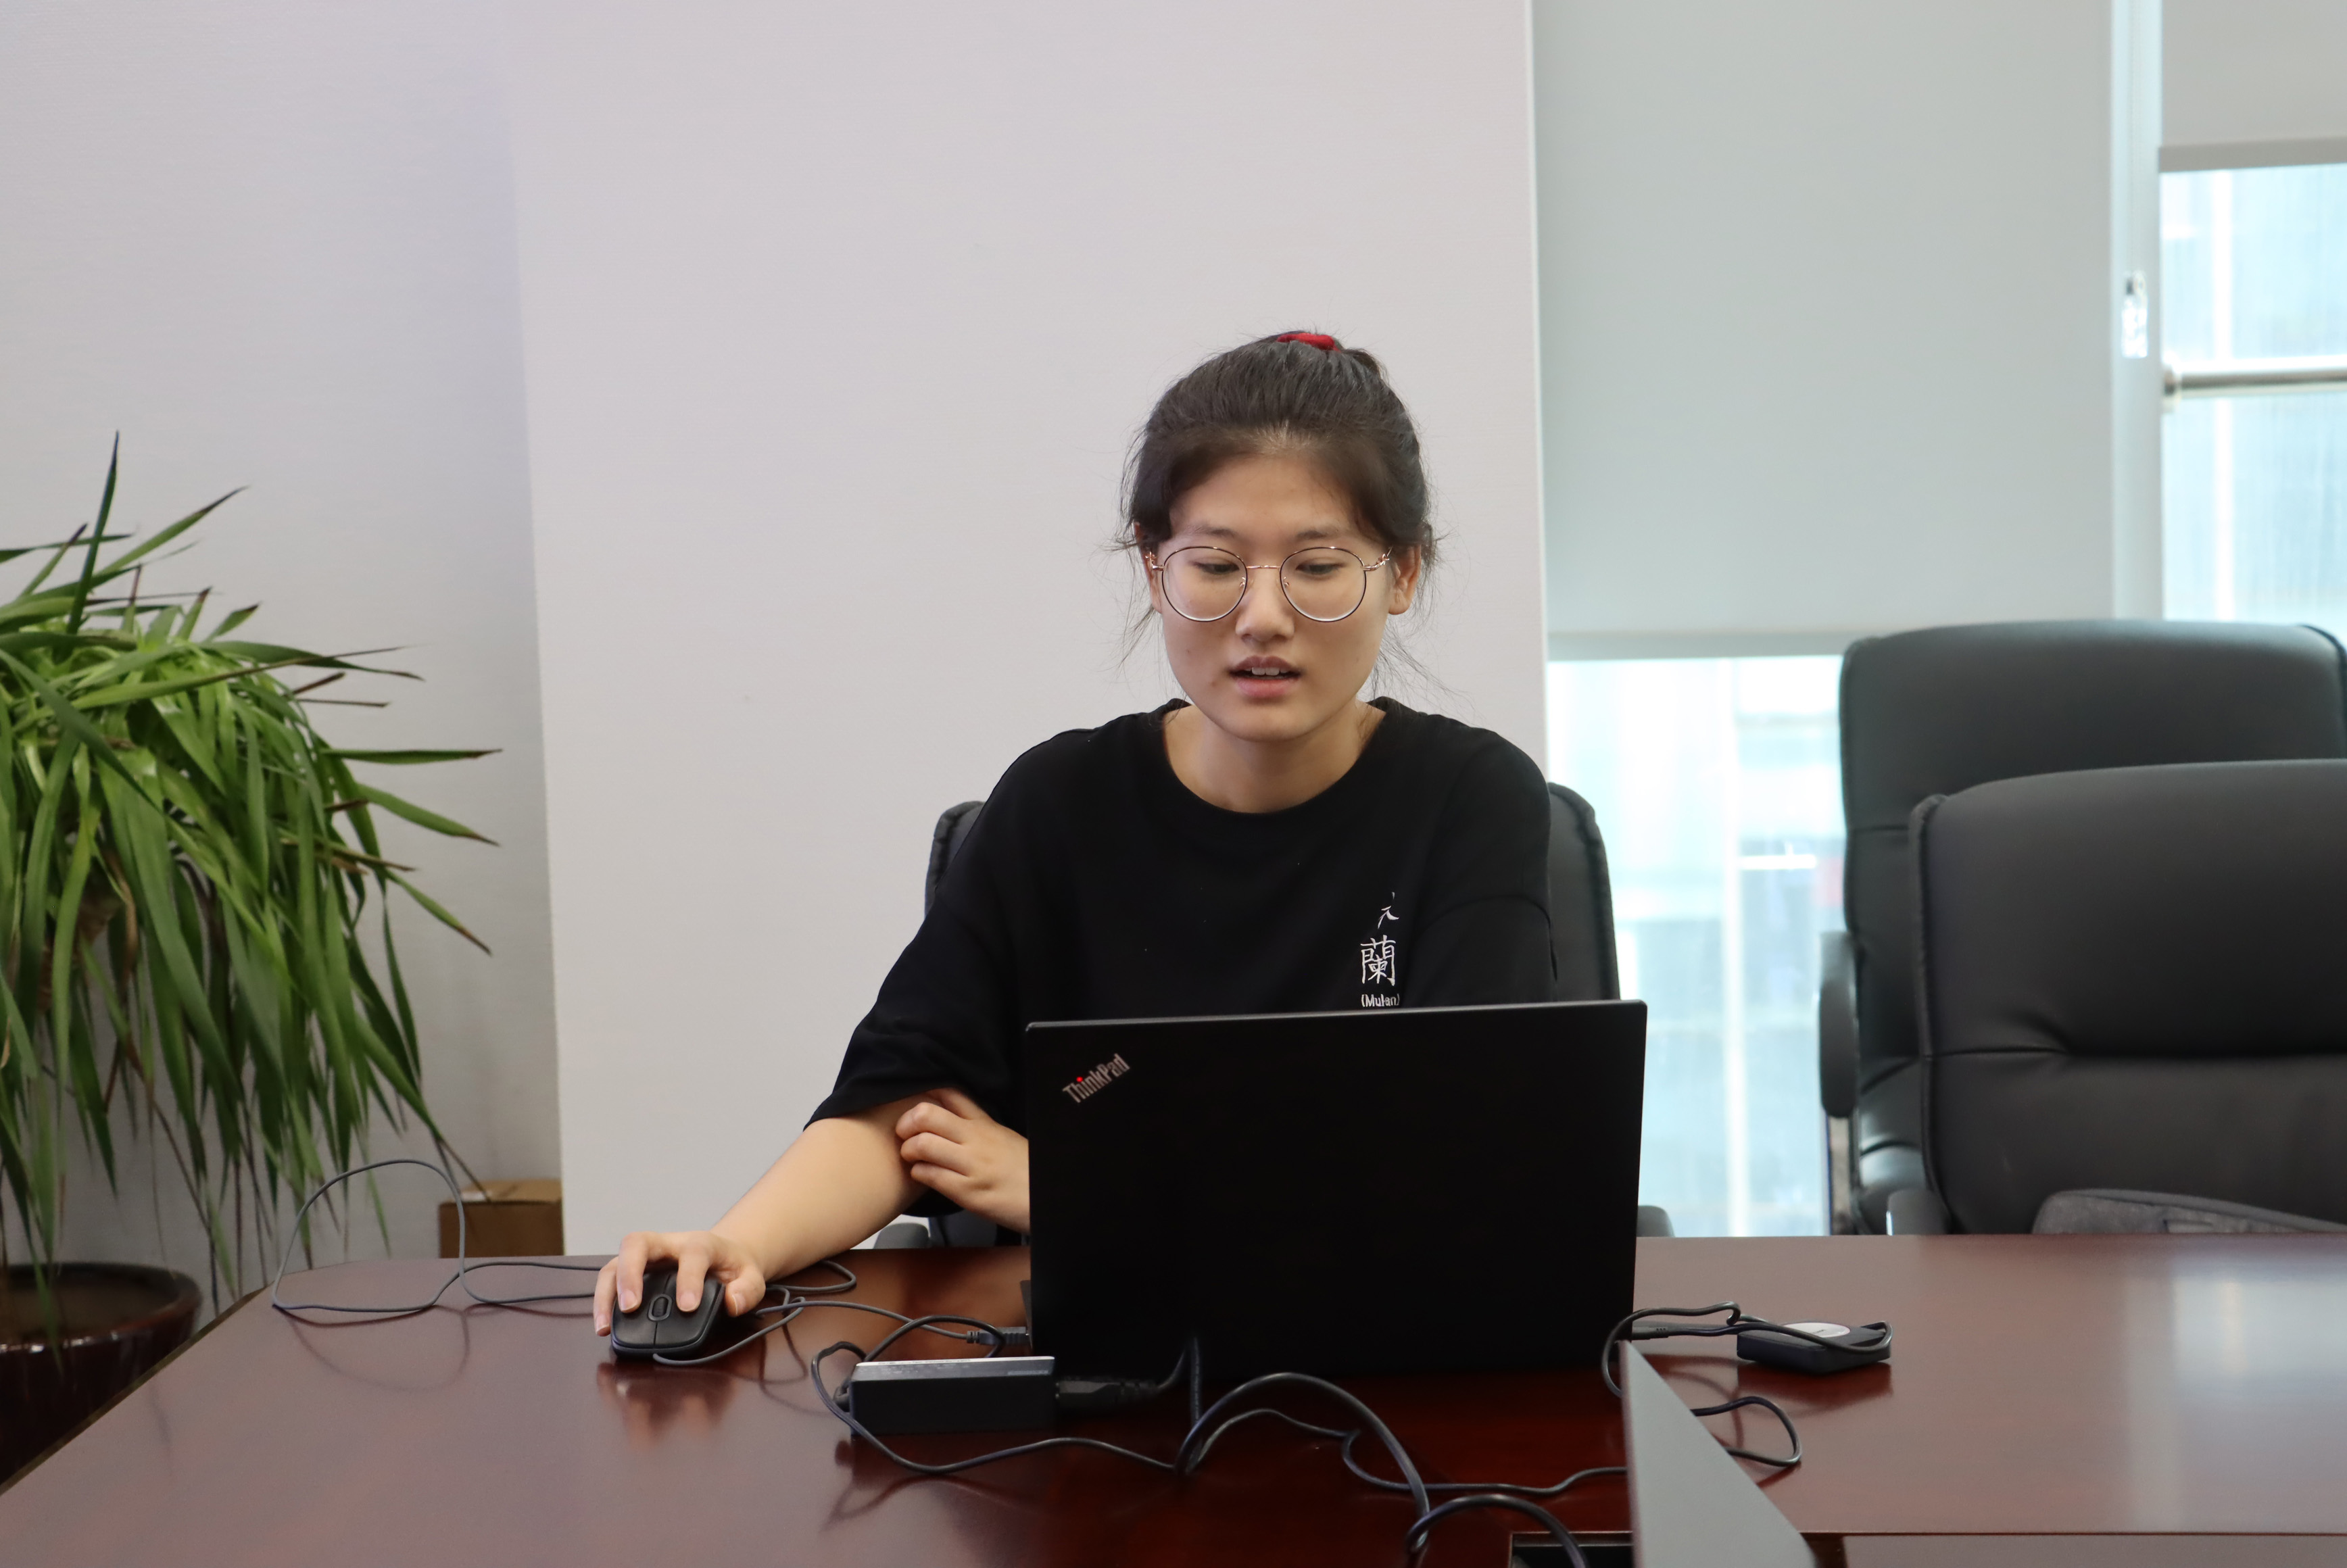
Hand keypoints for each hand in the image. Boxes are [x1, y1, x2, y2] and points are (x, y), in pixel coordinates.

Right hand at [593, 1230, 768, 1336]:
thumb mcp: (751, 1276)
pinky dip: (603, 1301)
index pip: (691, 1254)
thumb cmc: (732, 1267)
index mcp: (700, 1243)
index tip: (688, 1307)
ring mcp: (646, 1257)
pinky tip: (603, 1326)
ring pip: (615, 1261)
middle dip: (630, 1274)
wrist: (722, 1255)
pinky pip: (610, 1279)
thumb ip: (747, 1290)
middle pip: (637, 1243)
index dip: (689, 1279)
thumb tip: (732, 1304)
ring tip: (605, 1326)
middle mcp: (667, 1244)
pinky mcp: (633, 1271)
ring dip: (606, 1292)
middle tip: (631, 1307)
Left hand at [895, 1088, 1030, 1233]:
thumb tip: (946, 1119)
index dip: (925, 1094)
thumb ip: (976, 1127)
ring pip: (923, 1144)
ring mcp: (972, 1165)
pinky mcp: (967, 1192)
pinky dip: (918, 1173)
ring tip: (912, 1157)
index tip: (914, 1106)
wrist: (1045, 1198)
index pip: (950, 1094)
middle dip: (906, 1123)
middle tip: (904, 1134)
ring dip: (909, 1150)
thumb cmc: (1023, 1171)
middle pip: (927, 1115)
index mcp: (985, 1124)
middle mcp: (977, 1140)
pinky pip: (930, 1175)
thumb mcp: (1002, 1138)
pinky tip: (923, 1175)